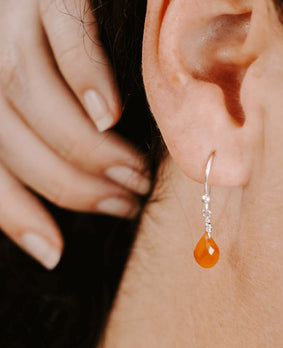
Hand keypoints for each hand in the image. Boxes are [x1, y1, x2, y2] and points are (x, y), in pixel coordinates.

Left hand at [0, 0, 149, 269]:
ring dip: (91, 150)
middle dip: (71, 187)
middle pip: (8, 137)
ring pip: (34, 97)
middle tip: (123, 207)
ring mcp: (9, 10)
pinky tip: (113, 115)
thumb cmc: (50, 44)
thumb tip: (81, 187)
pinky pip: (67, 34)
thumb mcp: (33, 86)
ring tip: (136, 176)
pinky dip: (88, 79)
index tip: (53, 253)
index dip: (14, 215)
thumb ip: (42, 133)